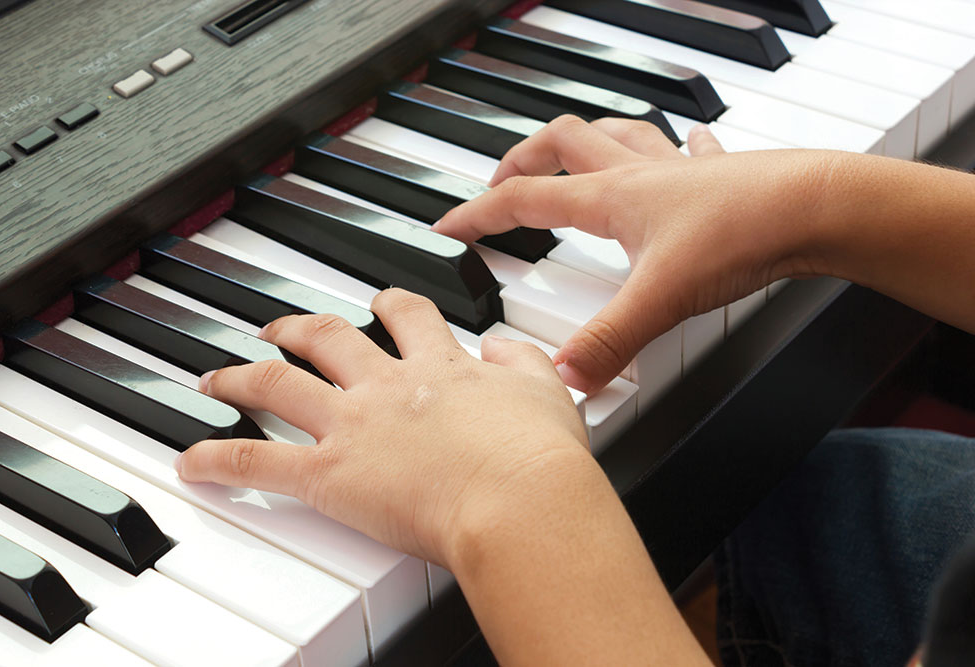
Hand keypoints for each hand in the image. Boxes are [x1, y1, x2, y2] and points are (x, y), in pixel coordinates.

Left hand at [176, 288, 589, 567]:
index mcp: (439, 365)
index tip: (382, 302)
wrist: (520, 499)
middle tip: (279, 327)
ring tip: (218, 376)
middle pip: (327, 337)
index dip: (390, 303)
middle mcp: (388, 385)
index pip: (407, 316)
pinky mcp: (329, 474)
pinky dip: (218, 458)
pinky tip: (191, 462)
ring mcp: (353, 425)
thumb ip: (522, 362)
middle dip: (298, 328)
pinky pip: (258, 459)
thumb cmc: (539, 457)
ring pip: (279, 384)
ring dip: (241, 377)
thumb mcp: (547, 391)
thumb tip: (503, 347)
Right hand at [433, 116, 836, 393]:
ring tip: (568, 151)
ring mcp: (677, 170)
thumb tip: (564, 379)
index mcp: (611, 198)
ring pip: (614, 134)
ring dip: (582, 139)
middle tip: (502, 179)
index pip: (524, 201)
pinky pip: (684, 146)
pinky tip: (682, 146)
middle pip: (560, 146)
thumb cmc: (744, 233)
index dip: (478, 214)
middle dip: (522, 159)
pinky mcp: (717, 175)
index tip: (448, 225)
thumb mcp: (662, 300)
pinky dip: (671, 144)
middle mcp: (637, 174)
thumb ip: (609, 343)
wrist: (817, 208)